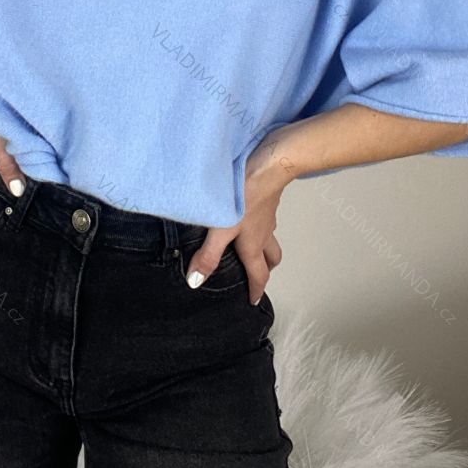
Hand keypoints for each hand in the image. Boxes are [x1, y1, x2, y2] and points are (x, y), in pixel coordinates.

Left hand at [184, 131, 290, 304]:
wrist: (266, 166)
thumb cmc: (246, 197)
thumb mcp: (221, 229)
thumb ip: (208, 255)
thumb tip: (196, 281)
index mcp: (254, 246)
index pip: (259, 275)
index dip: (256, 290)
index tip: (253, 301)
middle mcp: (264, 234)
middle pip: (271, 258)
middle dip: (265, 269)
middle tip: (256, 273)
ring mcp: (267, 216)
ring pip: (271, 238)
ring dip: (264, 246)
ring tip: (251, 246)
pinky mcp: (266, 200)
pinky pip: (266, 220)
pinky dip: (260, 225)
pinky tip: (246, 215)